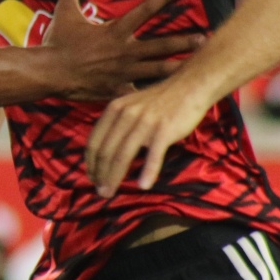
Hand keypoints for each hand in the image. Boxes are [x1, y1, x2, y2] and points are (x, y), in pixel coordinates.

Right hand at [40, 0, 201, 99]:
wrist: (48, 73)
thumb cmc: (58, 42)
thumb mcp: (65, 10)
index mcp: (115, 31)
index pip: (143, 11)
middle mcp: (124, 51)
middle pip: (160, 45)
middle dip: (183, 42)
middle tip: (205, 40)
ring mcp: (122, 73)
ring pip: (156, 71)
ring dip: (177, 68)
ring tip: (196, 69)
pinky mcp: (117, 91)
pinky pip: (138, 95)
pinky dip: (153, 98)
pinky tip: (170, 101)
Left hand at [85, 77, 214, 197]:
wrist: (189, 86)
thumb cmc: (160, 100)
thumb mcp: (131, 105)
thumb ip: (117, 123)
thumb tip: (105, 150)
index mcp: (114, 109)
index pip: (94, 141)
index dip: (90, 163)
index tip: (91, 178)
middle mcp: (126, 115)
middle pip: (106, 151)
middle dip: (100, 175)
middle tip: (100, 192)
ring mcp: (145, 122)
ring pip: (123, 155)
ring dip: (114, 178)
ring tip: (110, 193)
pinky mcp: (164, 130)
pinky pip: (153, 155)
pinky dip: (148, 171)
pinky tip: (143, 185)